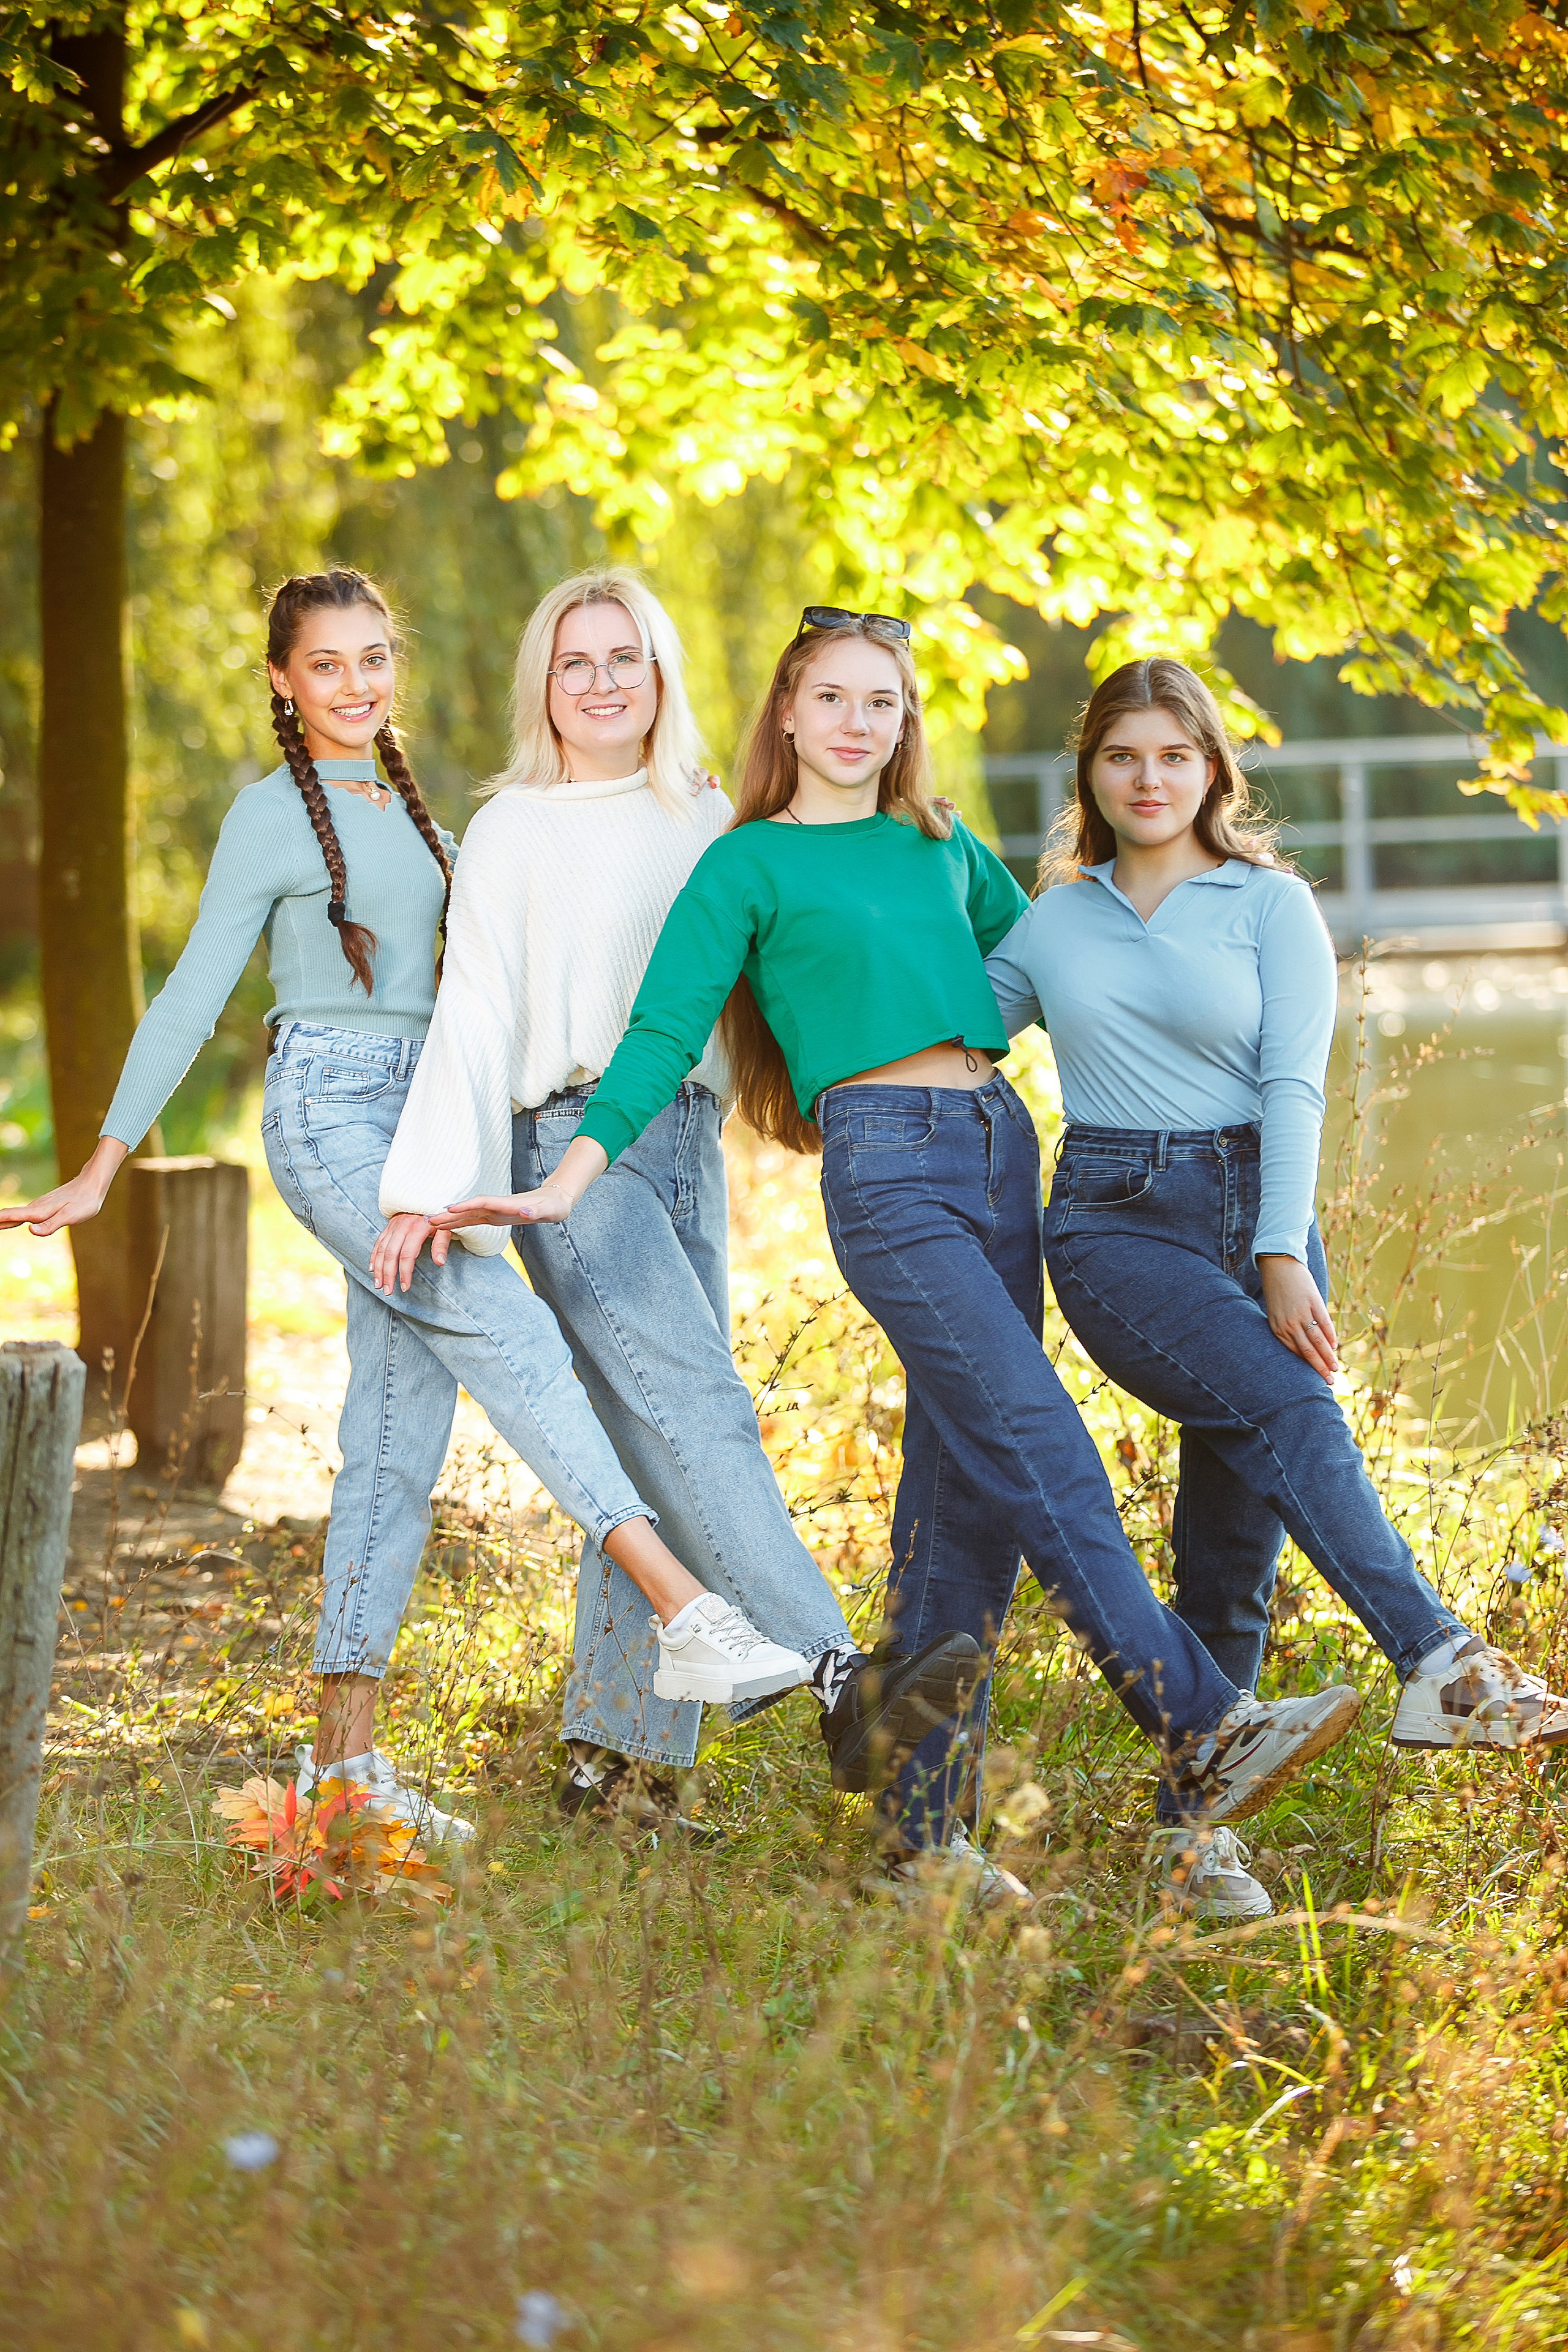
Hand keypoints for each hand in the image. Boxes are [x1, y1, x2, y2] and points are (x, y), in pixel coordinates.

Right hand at [0, 1137, 127, 1234]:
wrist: (92, 1184)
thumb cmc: (84, 1202)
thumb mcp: (70, 1216)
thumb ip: (50, 1224)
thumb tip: (30, 1230)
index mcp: (40, 1211)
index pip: (13, 1216)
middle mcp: (36, 1207)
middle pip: (11, 1216)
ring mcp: (39, 1205)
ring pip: (16, 1214)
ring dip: (2, 1220)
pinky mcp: (44, 1205)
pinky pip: (24, 1213)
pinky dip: (13, 1217)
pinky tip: (10, 1220)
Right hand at [370, 1212, 439, 1294]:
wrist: (429, 1195)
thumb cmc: (440, 1215)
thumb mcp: (446, 1227)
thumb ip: (442, 1244)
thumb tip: (439, 1262)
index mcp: (417, 1228)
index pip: (407, 1255)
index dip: (404, 1272)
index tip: (405, 1287)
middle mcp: (402, 1227)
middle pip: (390, 1254)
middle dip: (388, 1274)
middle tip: (387, 1291)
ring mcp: (393, 1226)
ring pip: (381, 1249)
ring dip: (378, 1268)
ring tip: (378, 1285)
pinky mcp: (389, 1226)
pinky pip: (378, 1242)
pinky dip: (373, 1256)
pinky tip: (372, 1269)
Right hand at [430, 1135, 608, 1233]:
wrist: (555, 1200)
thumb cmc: (553, 1206)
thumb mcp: (549, 1211)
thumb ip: (535, 1211)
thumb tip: (526, 1211)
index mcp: (506, 1204)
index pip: (482, 1203)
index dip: (466, 1206)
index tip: (448, 1209)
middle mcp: (497, 1206)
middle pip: (469, 1209)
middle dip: (449, 1213)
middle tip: (426, 1219)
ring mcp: (494, 1211)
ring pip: (467, 1214)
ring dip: (449, 1218)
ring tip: (429, 1222)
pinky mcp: (494, 1217)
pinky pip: (472, 1219)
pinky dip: (458, 1222)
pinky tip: (445, 1226)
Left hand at [1258, 1254, 1339, 1381]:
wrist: (1278, 1265)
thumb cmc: (1278, 1291)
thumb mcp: (1276, 1313)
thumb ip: (1288, 1329)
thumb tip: (1305, 1346)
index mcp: (1277, 1328)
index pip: (1295, 1353)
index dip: (1307, 1367)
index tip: (1315, 1378)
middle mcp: (1289, 1324)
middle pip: (1308, 1352)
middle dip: (1320, 1369)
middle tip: (1330, 1383)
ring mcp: (1301, 1313)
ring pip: (1318, 1341)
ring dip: (1328, 1357)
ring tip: (1335, 1369)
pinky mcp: (1313, 1302)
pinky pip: (1324, 1323)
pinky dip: (1330, 1336)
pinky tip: (1334, 1346)